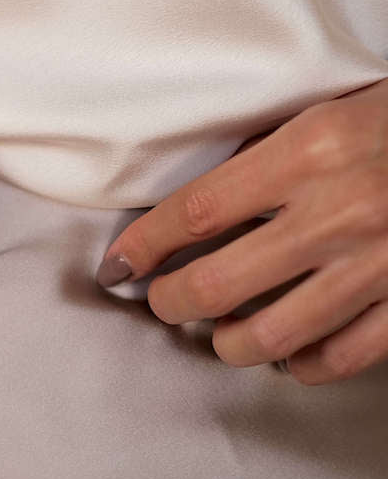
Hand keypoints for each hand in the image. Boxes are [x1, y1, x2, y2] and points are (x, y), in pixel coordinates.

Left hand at [94, 80, 387, 383]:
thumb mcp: (332, 113)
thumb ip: (270, 160)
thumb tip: (195, 215)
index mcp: (311, 150)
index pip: (194, 213)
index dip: (142, 247)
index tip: (117, 265)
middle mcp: (339, 212)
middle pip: (217, 285)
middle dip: (172, 303)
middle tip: (162, 301)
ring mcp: (378, 265)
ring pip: (269, 335)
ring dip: (227, 343)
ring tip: (218, 333)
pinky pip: (338, 358)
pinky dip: (301, 365)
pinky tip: (287, 354)